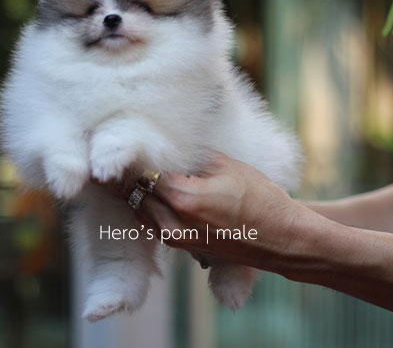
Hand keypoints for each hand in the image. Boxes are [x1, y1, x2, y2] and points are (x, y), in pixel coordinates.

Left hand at [109, 152, 307, 270]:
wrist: (282, 239)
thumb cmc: (261, 200)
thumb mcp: (227, 166)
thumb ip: (192, 157)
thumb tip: (170, 148)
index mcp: (183, 197)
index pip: (143, 173)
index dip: (131, 158)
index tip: (119, 146)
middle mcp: (173, 222)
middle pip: (134, 193)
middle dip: (124, 176)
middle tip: (110, 159)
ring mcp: (176, 238)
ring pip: (139, 211)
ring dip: (131, 193)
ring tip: (121, 175)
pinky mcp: (183, 246)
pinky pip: (152, 224)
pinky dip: (145, 208)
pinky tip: (145, 194)